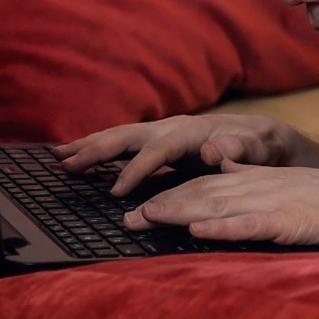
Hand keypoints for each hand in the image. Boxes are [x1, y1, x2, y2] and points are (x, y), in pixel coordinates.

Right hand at [54, 114, 292, 196]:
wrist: (262, 134)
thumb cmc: (260, 146)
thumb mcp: (258, 148)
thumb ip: (238, 150)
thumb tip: (213, 151)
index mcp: (192, 132)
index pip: (158, 150)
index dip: (136, 169)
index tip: (115, 191)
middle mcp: (171, 127)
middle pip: (127, 136)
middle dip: (96, 151)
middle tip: (66, 167)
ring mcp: (161, 131)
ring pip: (119, 136)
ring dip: (88, 146)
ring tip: (56, 158)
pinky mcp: (156, 140)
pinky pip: (121, 143)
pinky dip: (96, 148)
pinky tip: (74, 157)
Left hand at [124, 164, 318, 245]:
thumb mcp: (287, 183)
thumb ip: (254, 176)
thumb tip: (225, 164)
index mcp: (257, 180)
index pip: (204, 184)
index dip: (170, 193)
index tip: (139, 207)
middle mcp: (257, 187)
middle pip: (200, 193)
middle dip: (161, 204)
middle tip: (126, 220)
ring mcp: (271, 203)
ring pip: (216, 205)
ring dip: (179, 213)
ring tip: (147, 220)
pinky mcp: (288, 221)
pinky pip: (249, 225)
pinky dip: (222, 228)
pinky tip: (199, 232)